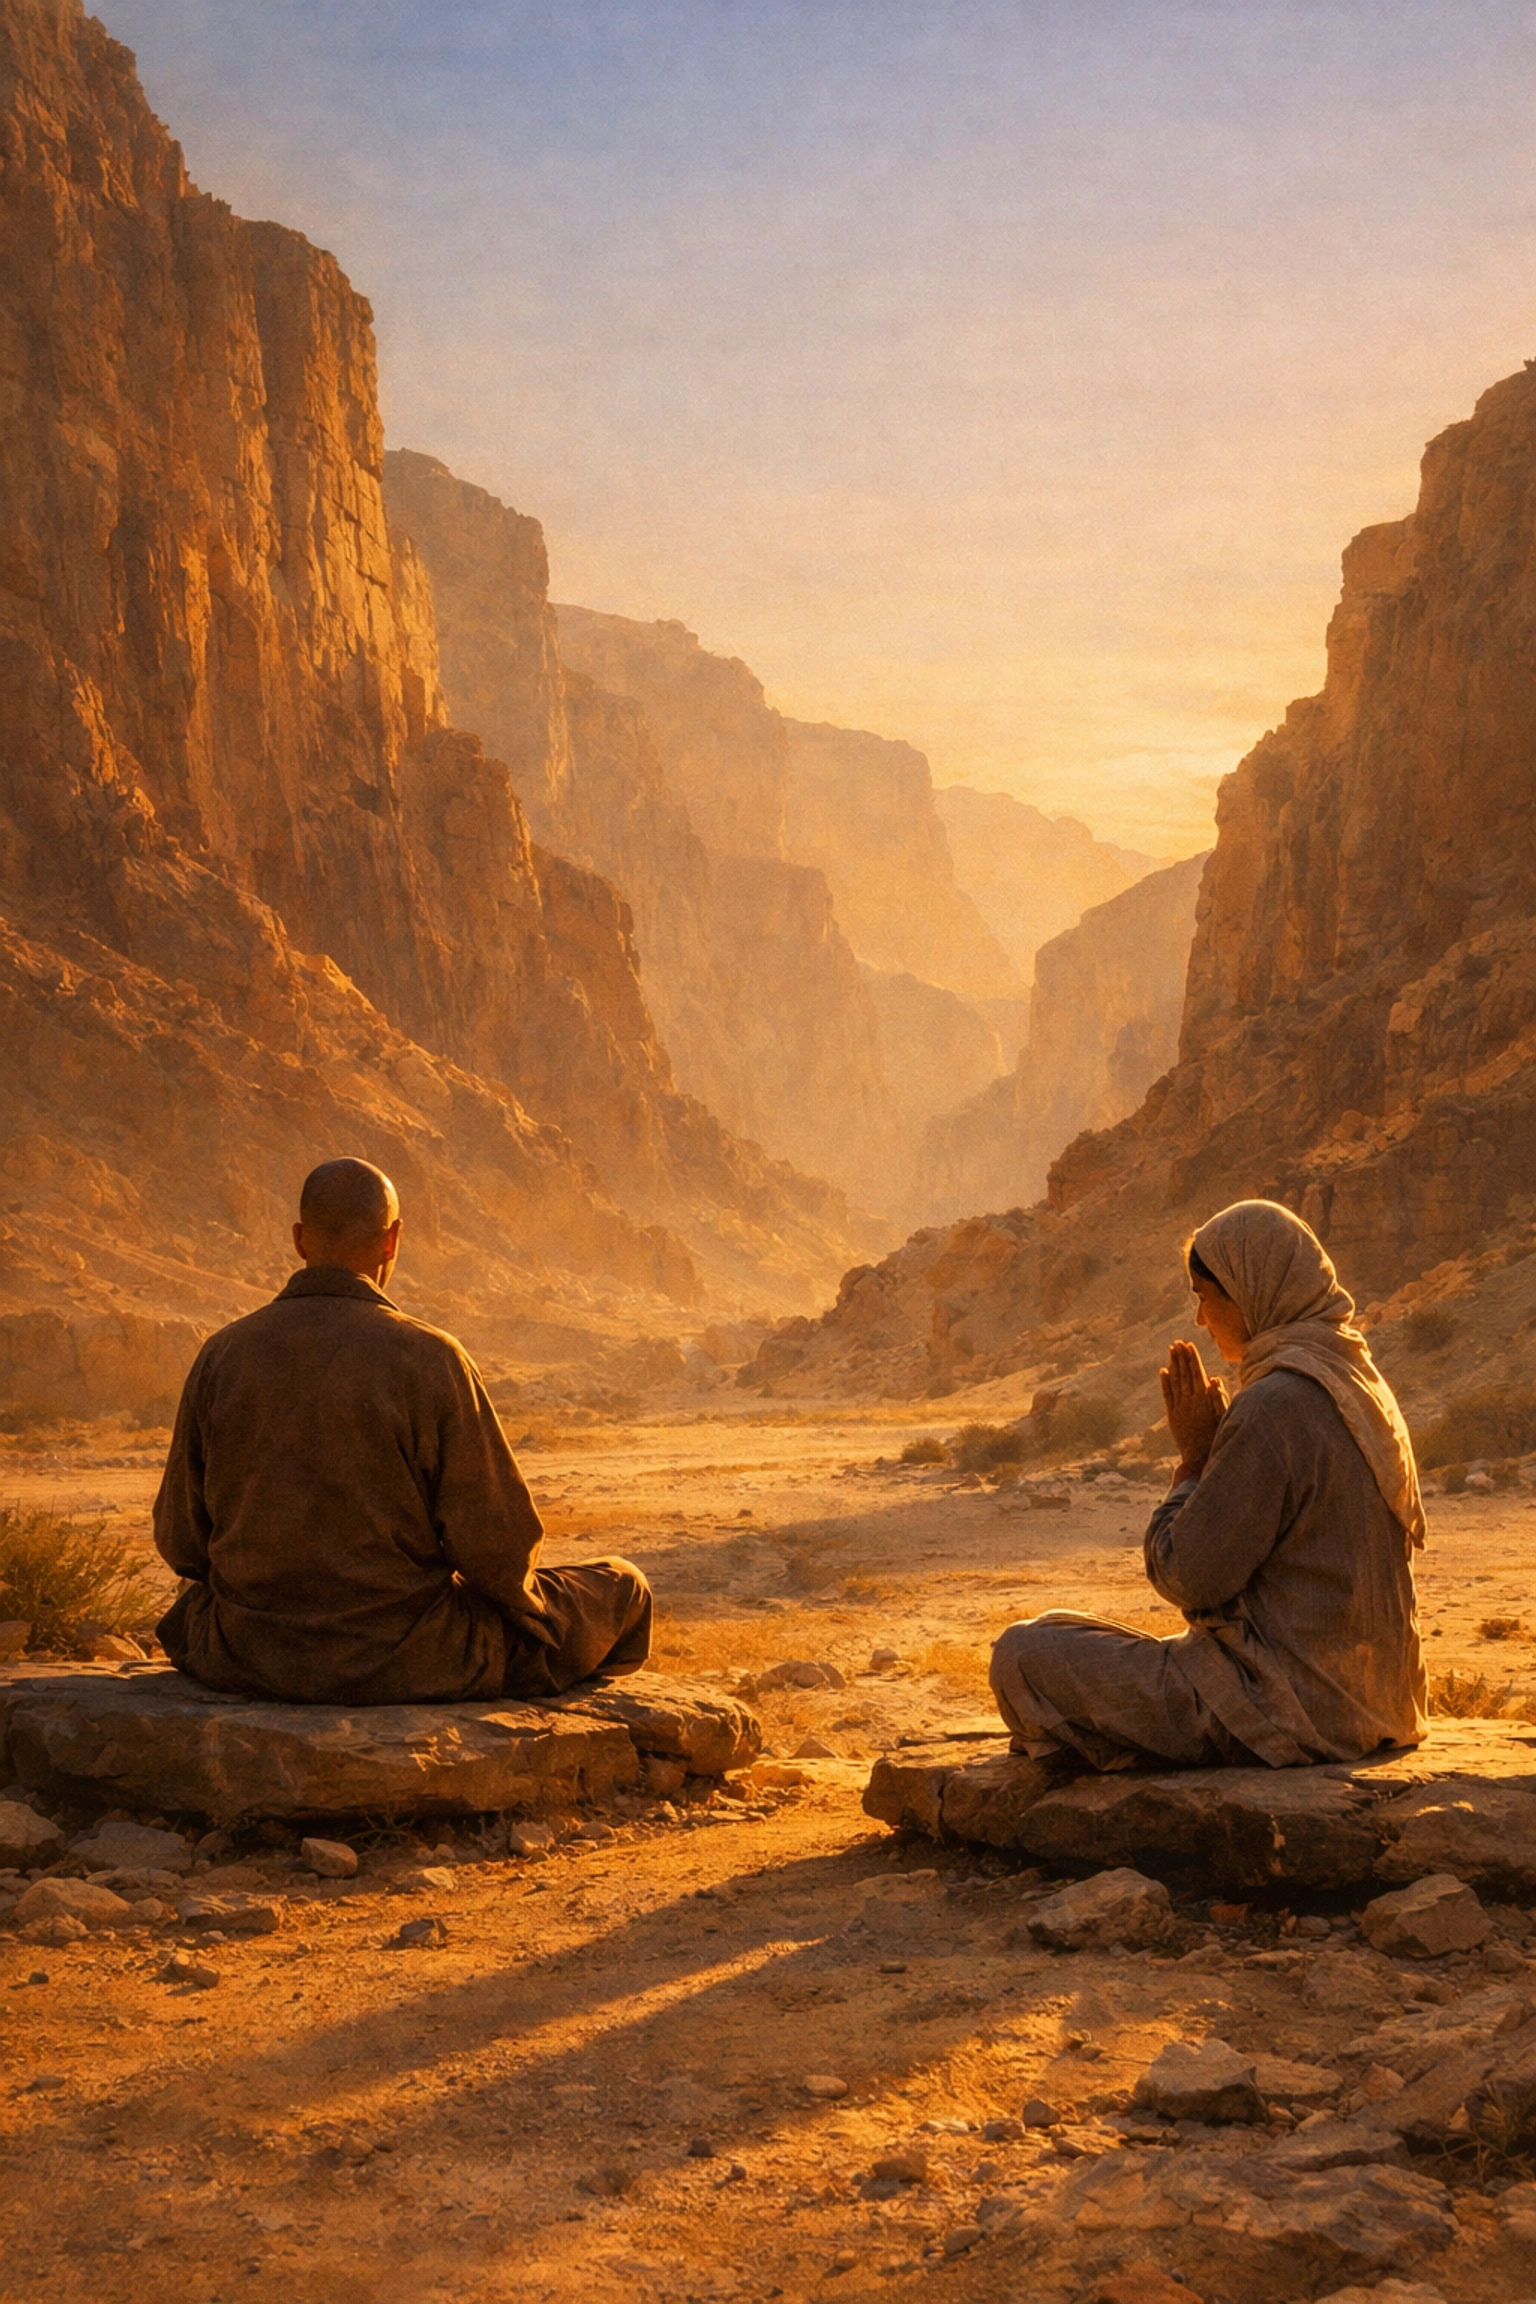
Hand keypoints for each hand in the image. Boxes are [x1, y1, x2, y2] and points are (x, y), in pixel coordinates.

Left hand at [1160, 1338, 1227, 1474]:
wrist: (1201, 1458)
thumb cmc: (1217, 1437)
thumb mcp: (1223, 1417)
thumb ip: (1218, 1397)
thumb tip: (1214, 1378)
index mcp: (1203, 1400)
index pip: (1197, 1373)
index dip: (1192, 1358)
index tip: (1189, 1345)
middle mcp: (1189, 1401)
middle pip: (1184, 1374)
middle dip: (1181, 1357)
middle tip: (1177, 1342)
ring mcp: (1179, 1408)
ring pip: (1175, 1382)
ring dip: (1173, 1365)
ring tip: (1171, 1351)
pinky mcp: (1172, 1416)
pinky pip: (1167, 1396)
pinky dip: (1165, 1383)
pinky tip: (1163, 1371)